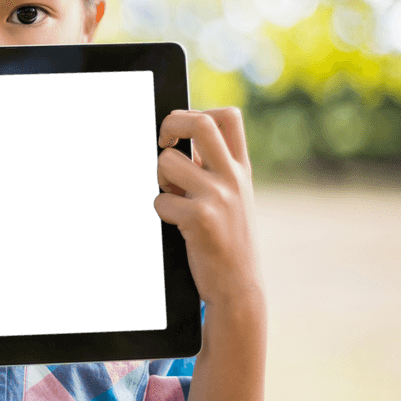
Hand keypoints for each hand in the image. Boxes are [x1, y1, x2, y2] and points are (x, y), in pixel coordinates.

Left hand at [153, 108, 261, 308]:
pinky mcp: (202, 219)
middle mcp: (233, 177)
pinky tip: (176, 225)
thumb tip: (170, 143)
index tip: (180, 133)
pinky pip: (161, 201)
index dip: (197, 112)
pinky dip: (160, 211)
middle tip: (162, 144)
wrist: (239, 288)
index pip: (229, 116)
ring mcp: (219, 197)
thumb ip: (208, 170)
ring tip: (171, 198)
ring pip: (167, 162)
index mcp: (241, 168)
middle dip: (171, 124)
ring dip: (159, 178)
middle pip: (200, 123)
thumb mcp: (230, 198)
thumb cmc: (226, 240)